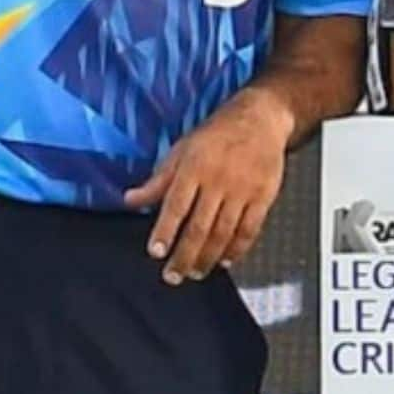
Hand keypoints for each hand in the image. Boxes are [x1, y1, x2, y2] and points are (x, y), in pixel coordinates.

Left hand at [125, 88, 292, 284]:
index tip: (156, 252)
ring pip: (224, 233)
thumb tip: (130, 200)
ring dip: (208, 258)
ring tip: (196, 272)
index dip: (165, 231)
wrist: (261, 118)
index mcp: (195, 166)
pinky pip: (249, 229)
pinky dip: (237, 249)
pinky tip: (226, 260)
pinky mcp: (264, 196)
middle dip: (184, 256)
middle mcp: (219, 180)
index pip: (176, 206)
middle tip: (173, 275)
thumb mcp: (182, 149)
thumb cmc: (218, 133)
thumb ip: (158, 180)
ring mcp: (243, 190)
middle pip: (200, 226)